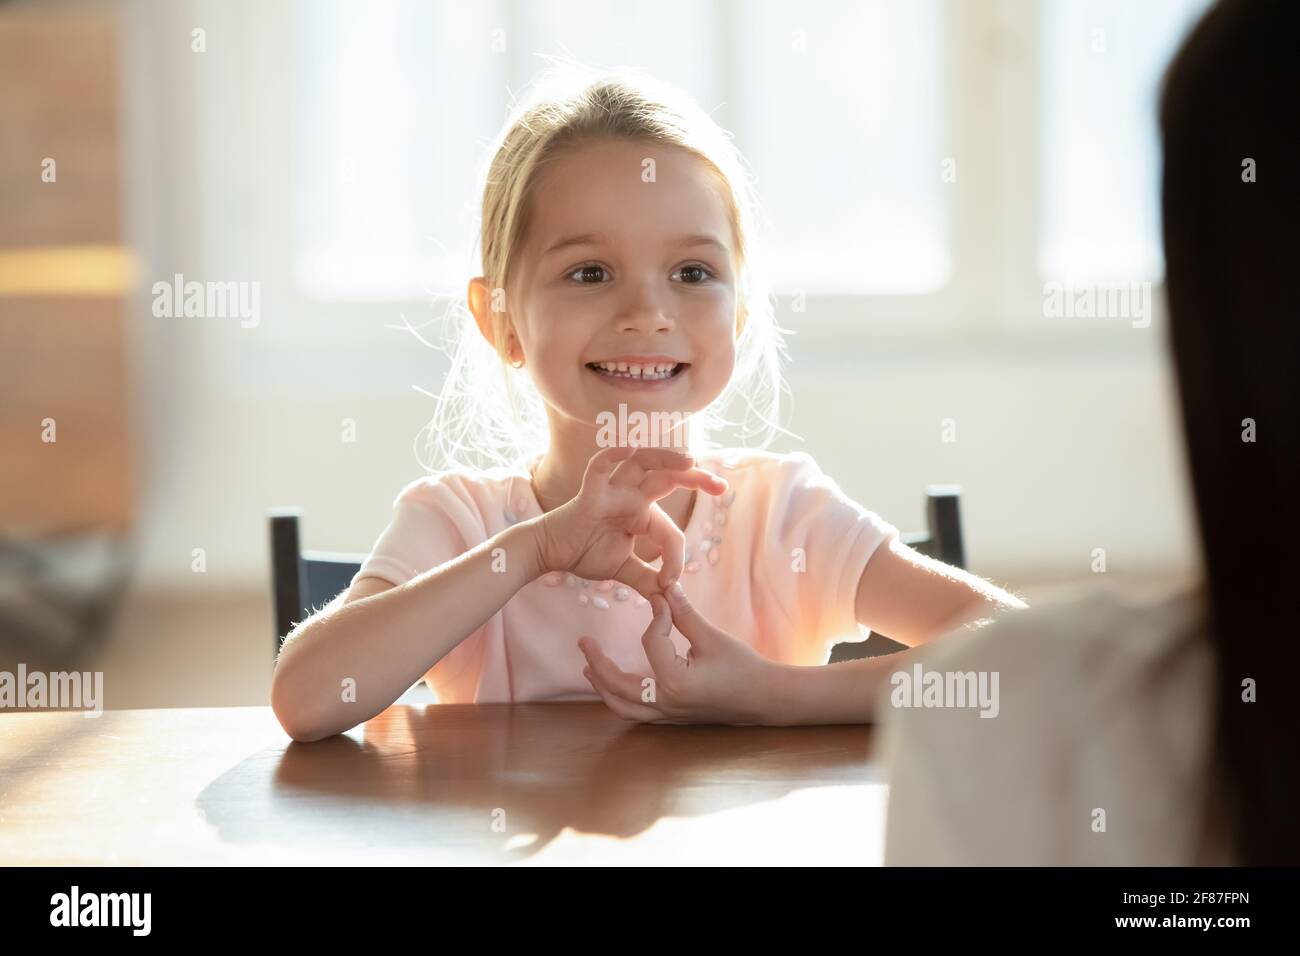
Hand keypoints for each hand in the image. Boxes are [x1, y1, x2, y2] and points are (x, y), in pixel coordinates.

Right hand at [537, 445, 727, 599]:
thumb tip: (669, 597)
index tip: (669, 582)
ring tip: (690, 460)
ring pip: (640, 463)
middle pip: (667, 477)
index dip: (675, 556)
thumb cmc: (585, 553)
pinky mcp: (589, 493)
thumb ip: (647, 580)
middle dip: (696, 478)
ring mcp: (611, 491)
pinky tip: (629, 446)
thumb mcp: (624, 570)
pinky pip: (599, 467)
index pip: (670, 529)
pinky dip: (612, 455)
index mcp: (641, 513)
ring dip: (665, 458)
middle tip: (721, 486)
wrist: (551, 553)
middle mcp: (630, 496)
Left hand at [578, 584, 778, 724]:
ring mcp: (668, 714)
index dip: (657, 615)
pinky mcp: (673, 717)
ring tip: (588, 668)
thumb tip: (665, 585)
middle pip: (618, 685)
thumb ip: (684, 613)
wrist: (765, 698)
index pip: (651, 641)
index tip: (665, 597)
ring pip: (623, 706)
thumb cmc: (743, 667)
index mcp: (675, 682)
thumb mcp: (712, 637)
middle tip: (582, 641)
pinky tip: (616, 684)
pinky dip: (621, 699)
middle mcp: (665, 703)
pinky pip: (637, 712)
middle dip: (597, 663)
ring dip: (603, 687)